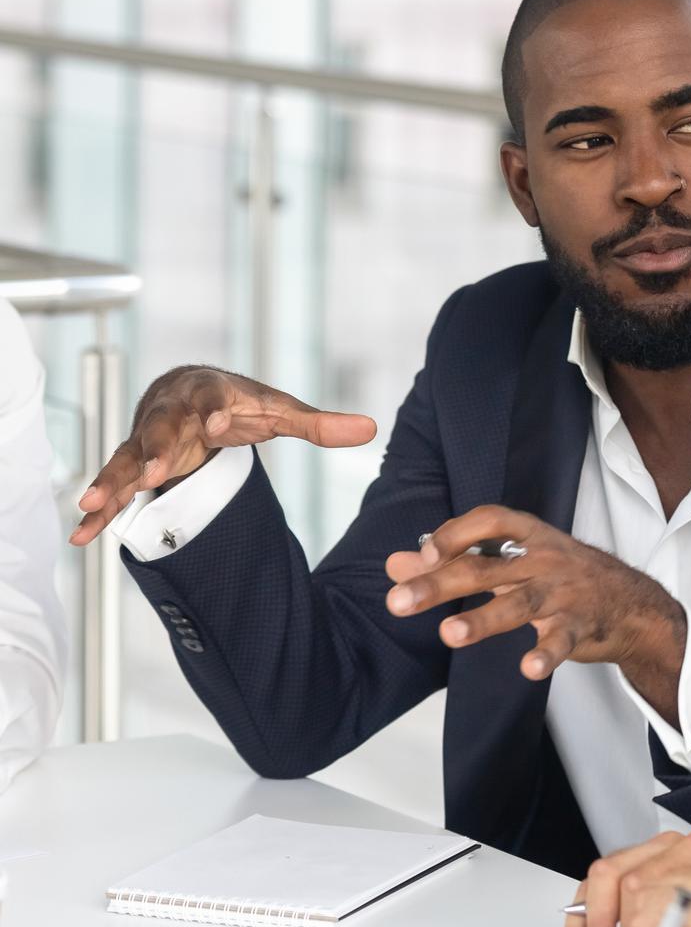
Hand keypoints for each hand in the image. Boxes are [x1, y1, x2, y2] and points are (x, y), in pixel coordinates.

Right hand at [70, 365, 375, 544]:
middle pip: (161, 429)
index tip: (217, 425)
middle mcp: (172, 413)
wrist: (190, 391)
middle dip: (156, 449)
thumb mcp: (279, 410)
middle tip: (155, 472)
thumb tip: (371, 428)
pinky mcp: (135, 464)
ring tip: (94, 503)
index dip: (215, 411)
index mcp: (210, 394)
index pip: (214, 401)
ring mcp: (148, 439)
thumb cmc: (238, 402)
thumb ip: (319, 424)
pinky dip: (99, 510)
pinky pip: (114, 486)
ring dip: (112, 480)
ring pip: (127, 458)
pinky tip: (82, 534)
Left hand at [384, 505, 687, 718]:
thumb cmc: (560, 576)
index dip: (454, 534)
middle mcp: (544, 559)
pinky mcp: (581, 626)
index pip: (488, 520)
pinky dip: (546, 654)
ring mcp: (564, 593)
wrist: (632, 604)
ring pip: (519, 603)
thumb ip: (453, 561)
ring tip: (449, 635)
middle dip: (440, 583)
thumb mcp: (512, 560)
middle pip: (486, 567)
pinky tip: (528, 669)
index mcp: (528, 536)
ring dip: (484, 619)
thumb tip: (394, 565)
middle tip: (397, 602)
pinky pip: (562, 640)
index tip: (421, 555)